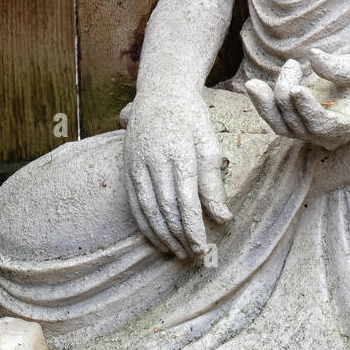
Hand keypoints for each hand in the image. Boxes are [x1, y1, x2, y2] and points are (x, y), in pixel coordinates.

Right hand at [123, 88, 230, 258]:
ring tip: (177, 253)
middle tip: (193, 256)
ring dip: (162, 236)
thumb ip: (213, 182)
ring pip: (147, 210)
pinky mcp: (127, 169)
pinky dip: (145, 225)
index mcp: (179, 154)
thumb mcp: (210, 143)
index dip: (193, 228)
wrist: (160, 93)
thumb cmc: (191, 117)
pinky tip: (156, 239)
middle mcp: (154, 161)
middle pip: (165, 210)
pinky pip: (134, 204)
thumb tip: (222, 217)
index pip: (185, 201)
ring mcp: (136, 166)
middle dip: (179, 237)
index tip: (203, 248)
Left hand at [246, 49, 349, 149]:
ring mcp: (313, 133)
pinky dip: (265, 105)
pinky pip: (279, 120)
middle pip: (298, 125)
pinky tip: (253, 87)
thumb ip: (337, 67)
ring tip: (252, 84)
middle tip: (292, 65)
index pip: (323, 124)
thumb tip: (313, 56)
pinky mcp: (301, 124)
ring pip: (283, 127)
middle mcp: (329, 137)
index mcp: (349, 126)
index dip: (307, 109)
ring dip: (266, 105)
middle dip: (286, 94)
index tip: (296, 88)